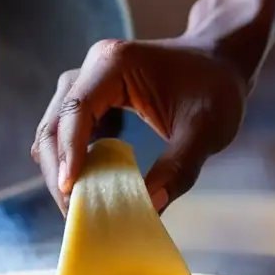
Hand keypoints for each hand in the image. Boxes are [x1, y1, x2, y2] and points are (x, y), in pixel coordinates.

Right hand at [31, 36, 247, 213]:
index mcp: (114, 64)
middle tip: (74, 213)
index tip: (71, 193)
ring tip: (77, 205)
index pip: (77, 110)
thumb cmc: (216, 88)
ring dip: (60, 168)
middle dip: (59, 169)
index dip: (69, 153)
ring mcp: (87, 81)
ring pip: (54, 128)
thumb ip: (180, 167)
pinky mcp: (91, 97)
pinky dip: (70, 160)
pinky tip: (86, 186)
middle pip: (55, 123)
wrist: (220, 61)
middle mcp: (92, 67)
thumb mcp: (207, 129)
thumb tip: (150, 206)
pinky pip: (66, 131)